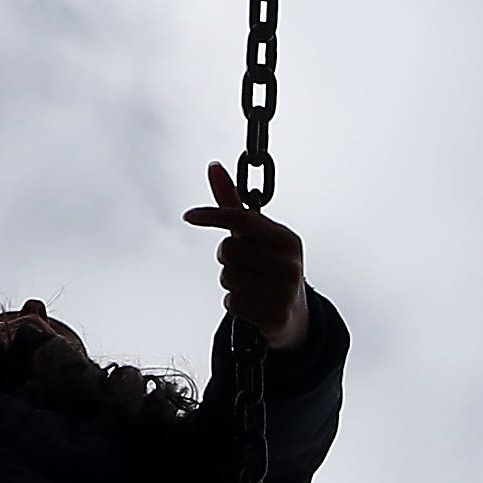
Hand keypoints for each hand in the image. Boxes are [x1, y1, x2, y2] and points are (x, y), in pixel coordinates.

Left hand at [183, 161, 311, 350]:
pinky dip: (234, 303)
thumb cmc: (268, 265)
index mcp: (287, 239)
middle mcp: (290, 264)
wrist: (292, 313)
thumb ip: (232, 204)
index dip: (213, 215)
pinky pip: (232, 303)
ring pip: (228, 277)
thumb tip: (213, 166)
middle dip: (227, 258)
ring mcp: (285, 291)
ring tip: (248, 284)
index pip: (243, 219)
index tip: (189, 216)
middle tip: (242, 264)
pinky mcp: (275, 316)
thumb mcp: (255, 235)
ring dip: (229, 282)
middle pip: (229, 250)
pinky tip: (250, 303)